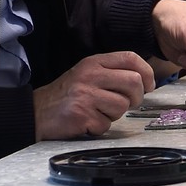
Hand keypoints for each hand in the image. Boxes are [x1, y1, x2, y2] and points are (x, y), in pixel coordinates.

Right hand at [32, 51, 154, 139]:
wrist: (36, 112)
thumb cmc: (67, 94)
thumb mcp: (87, 73)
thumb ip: (112, 72)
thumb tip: (144, 80)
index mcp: (94, 62)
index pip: (131, 58)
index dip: (147, 72)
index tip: (149, 85)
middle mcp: (90, 76)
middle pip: (133, 83)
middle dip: (136, 97)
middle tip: (127, 103)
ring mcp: (86, 96)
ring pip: (122, 106)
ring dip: (114, 114)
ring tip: (98, 112)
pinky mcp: (82, 116)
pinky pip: (106, 124)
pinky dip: (100, 127)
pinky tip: (87, 122)